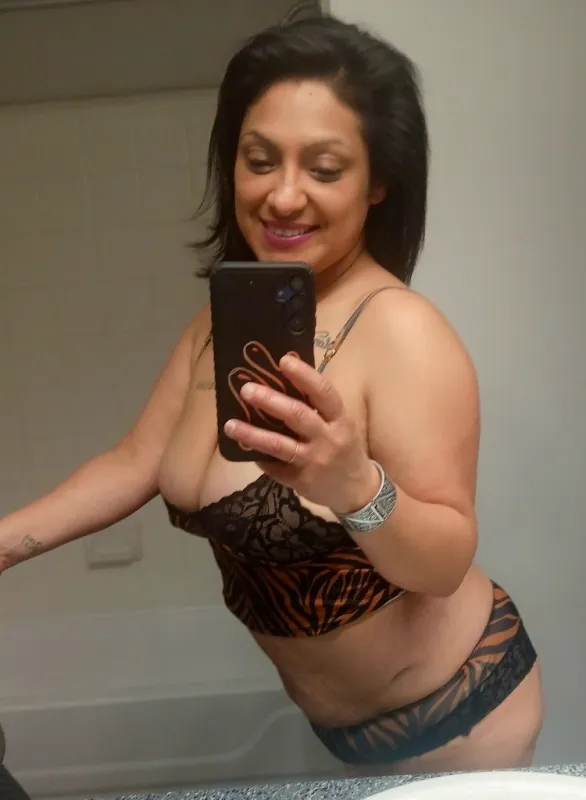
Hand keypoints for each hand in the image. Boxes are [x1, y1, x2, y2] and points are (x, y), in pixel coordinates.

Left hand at [224, 355, 379, 513]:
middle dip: (270, 400)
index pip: (324, 393)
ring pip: (280, 445)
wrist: (358, 490)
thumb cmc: (345, 448)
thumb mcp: (340, 425)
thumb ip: (317, 408)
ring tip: (229, 424)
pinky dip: (258, 457)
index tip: (283, 361)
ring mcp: (314, 462)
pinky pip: (274, 467)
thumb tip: (281, 383)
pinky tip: (243, 448)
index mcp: (340, 420)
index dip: (304, 376)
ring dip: (252, 433)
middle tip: (246, 389)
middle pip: (298, 416)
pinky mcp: (301, 481)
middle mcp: (329, 439)